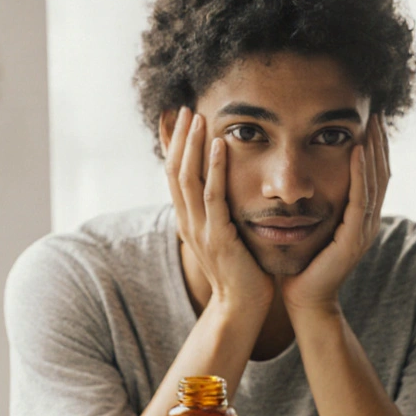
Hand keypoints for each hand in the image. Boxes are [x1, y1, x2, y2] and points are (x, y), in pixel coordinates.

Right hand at [165, 107, 273, 312]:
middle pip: (174, 171)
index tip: (180, 120)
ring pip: (188, 178)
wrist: (241, 307)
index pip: (174, 176)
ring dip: (192, 145)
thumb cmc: (241, 271)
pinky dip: (215, 167)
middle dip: (180, 138)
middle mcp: (188, 222)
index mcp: (188, 220)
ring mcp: (200, 229)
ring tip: (199, 117)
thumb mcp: (225, 235)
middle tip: (187, 109)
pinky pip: (213, 196)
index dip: (174, 147)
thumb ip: (220, 213)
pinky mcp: (217, 236)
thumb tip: (223, 190)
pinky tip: (220, 145)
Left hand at [280, 114, 388, 313]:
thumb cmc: (303, 265)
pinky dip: (360, 173)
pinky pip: (360, 199)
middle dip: (380, 143)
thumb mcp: (312, 226)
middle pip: (381, 174)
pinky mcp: (354, 238)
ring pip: (375, 182)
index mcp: (361, 219)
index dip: (375, 149)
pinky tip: (357, 150)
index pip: (373, 176)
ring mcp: (365, 231)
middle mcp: (368, 222)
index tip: (369, 121)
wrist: (305, 300)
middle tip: (377, 114)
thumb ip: (318, 205)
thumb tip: (304, 179)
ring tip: (370, 124)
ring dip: (374, 150)